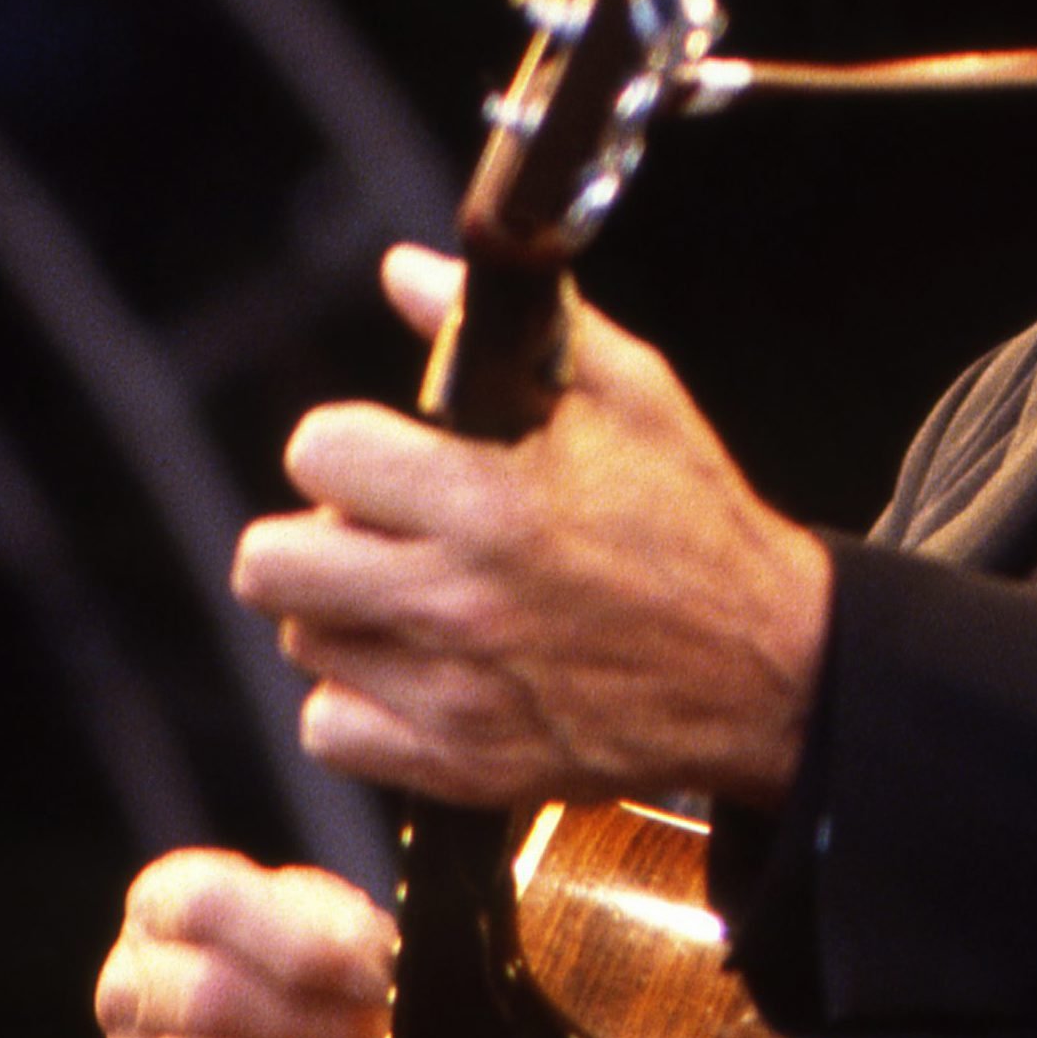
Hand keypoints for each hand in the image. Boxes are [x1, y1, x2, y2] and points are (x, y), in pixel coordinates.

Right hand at [95, 848, 396, 1037]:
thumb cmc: (313, 980)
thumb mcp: (335, 927)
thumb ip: (343, 931)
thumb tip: (356, 959)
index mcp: (160, 907)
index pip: (204, 906)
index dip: (297, 944)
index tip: (370, 975)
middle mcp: (127, 988)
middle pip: (209, 997)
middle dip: (314, 1021)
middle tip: (374, 1031)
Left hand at [230, 246, 829, 810]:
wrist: (767, 668)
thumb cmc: (697, 524)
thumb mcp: (631, 395)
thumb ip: (504, 331)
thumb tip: (404, 273)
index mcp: (490, 501)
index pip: (319, 453)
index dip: (345, 448)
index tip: (383, 462)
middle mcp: (456, 600)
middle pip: (269, 564)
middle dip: (315, 538)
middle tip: (375, 536)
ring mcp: (451, 692)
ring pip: (304, 643)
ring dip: (346, 617)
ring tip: (416, 602)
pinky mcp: (458, 764)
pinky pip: (332, 730)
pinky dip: (364, 703)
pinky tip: (424, 670)